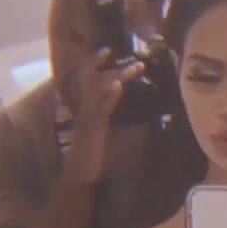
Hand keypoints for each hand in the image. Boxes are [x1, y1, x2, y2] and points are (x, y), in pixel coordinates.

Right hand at [66, 48, 144, 182]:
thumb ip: (127, 128)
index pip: (95, 82)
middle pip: (96, 80)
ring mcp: (88, 117)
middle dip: (115, 68)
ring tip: (134, 69)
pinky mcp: (90, 128)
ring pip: (98, 89)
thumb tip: (147, 121)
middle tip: (138, 62)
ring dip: (117, 77)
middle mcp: (87, 108)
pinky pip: (99, 108)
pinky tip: (118, 86)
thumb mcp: (114, 139)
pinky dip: (109, 95)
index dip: (101, 65)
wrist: (79, 176)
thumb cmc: (97, 158)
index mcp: (91, 109)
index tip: (112, 50)